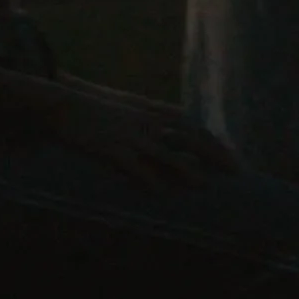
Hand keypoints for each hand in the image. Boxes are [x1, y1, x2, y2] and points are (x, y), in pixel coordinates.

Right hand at [49, 83, 239, 191]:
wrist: (64, 104)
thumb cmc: (98, 109)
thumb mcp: (132, 107)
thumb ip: (154, 115)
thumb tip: (178, 124)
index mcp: (152, 112)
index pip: (192, 126)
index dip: (214, 142)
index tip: (233, 156)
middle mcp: (146, 122)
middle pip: (188, 137)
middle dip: (213, 155)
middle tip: (233, 171)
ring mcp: (130, 135)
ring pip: (165, 153)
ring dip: (185, 169)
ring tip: (203, 185)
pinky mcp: (111, 149)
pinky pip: (135, 167)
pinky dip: (150, 180)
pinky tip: (162, 194)